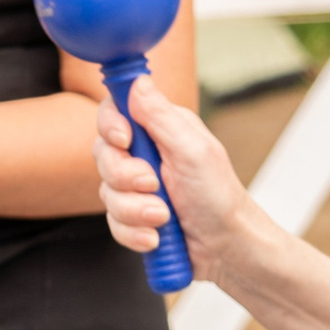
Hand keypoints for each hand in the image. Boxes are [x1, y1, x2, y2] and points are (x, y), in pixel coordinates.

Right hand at [94, 75, 251, 278]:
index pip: (115, 111)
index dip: (111, 125)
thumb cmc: (219, 197)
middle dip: (125, 177)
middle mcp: (144, 154)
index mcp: (160, 128)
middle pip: (103, 154)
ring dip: (135, 210)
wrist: (226, 249)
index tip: (125, 141)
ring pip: (106, 193)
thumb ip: (161, 117)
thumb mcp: (193, 151)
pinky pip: (113, 223)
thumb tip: (137, 81)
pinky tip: (156, 236)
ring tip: (165, 216)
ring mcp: (136, 187)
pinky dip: (135, 233)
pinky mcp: (133, 216)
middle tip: (154, 185)